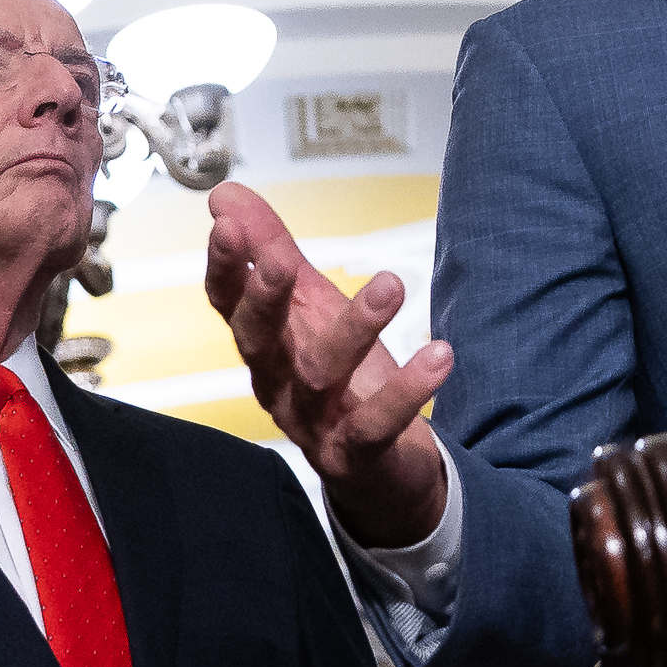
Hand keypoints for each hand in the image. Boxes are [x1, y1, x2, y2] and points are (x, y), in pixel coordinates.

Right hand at [203, 183, 452, 546]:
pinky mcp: (355, 455)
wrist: (382, 471)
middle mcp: (278, 384)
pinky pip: (376, 425)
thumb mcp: (309, 308)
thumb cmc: (341, 380)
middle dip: (265, 301)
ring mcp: (313, 423)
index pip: (228, 303)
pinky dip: (407, 392)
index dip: (226, 266)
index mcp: (264, 344)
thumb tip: (226, 196)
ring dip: (354, 329)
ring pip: (322, 376)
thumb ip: (272, 251)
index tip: (228, 223)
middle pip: (258, 342)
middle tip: (280, 261)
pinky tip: (440, 354)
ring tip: (391, 285)